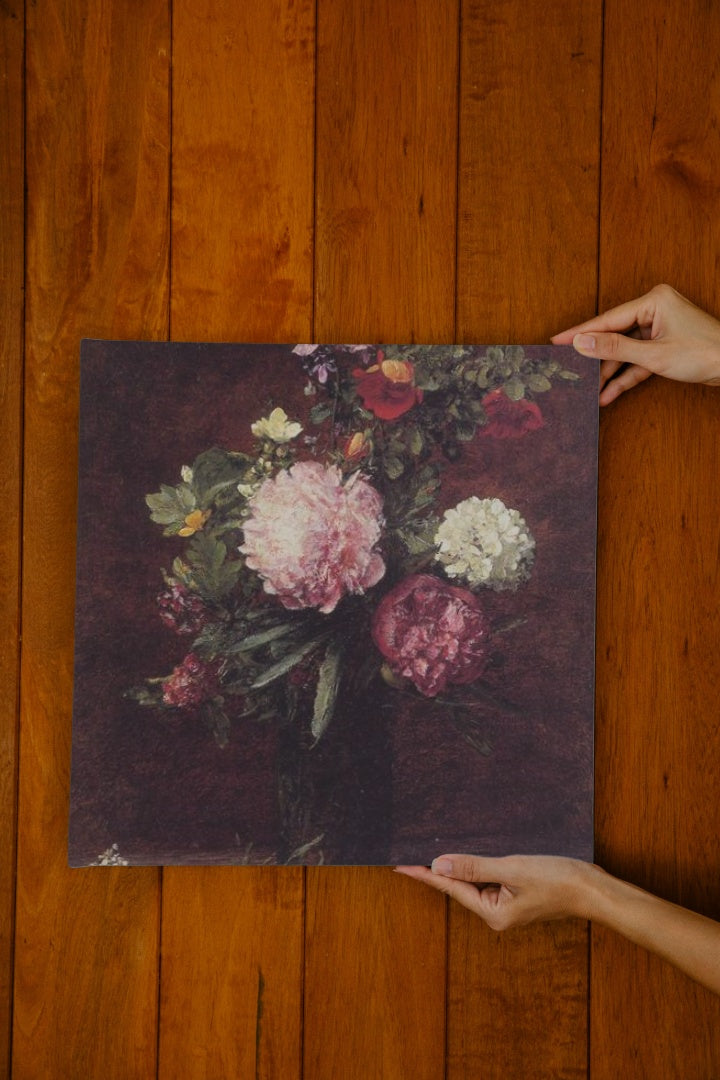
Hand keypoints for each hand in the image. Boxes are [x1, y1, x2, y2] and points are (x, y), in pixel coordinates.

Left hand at [397, 854, 719, 993]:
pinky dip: (479, 865)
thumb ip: (473, 867)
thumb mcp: (512, 869)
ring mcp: (509, 905)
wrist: (595, 889)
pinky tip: (471, 853)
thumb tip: (438, 866)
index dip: (425, 875)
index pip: (451, 889)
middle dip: (438, 869)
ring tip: (434, 848)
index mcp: (493, 913)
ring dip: (460, 865)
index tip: (400, 865)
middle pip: (461, 887)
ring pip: (476, 881)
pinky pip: (491, 879)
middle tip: (411, 852)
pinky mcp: (519, 895)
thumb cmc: (558, 880)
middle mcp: (497, 913)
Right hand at [551, 283, 719, 404]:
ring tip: (589, 391)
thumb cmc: (704, 353)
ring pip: (624, 351)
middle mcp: (654, 311)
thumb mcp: (654, 354)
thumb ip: (614, 348)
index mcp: (653, 301)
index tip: (557, 341)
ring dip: (609, 373)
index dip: (581, 333)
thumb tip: (582, 342)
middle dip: (595, 358)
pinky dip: (625, 376)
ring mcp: (659, 329)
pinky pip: (637, 361)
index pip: (608, 319)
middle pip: (614, 335)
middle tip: (569, 369)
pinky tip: (608, 393)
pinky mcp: (663, 346)